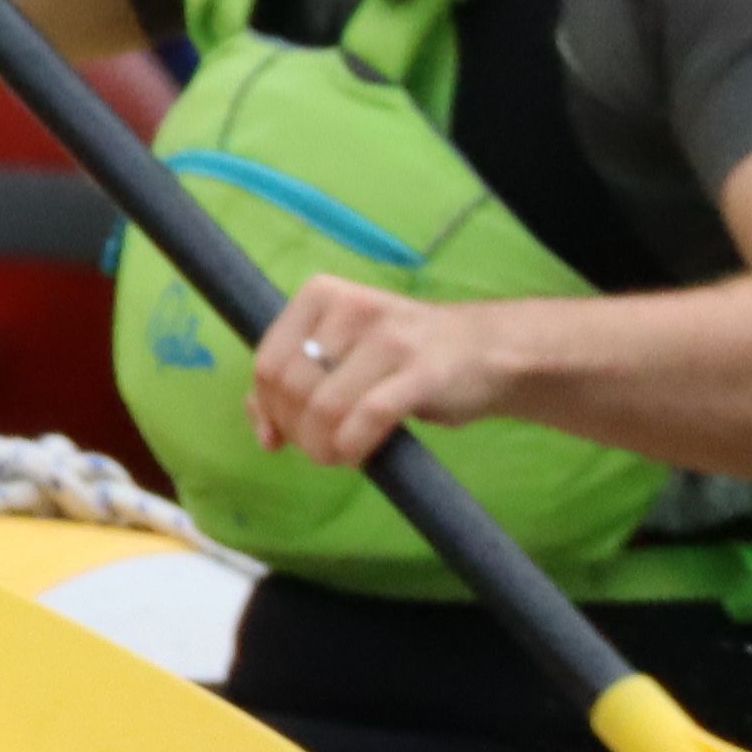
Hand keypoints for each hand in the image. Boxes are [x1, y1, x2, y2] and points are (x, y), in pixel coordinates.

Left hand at [244, 277, 522, 472]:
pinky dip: (352, 446)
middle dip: (296, 431)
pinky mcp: (424, 370)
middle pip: (292, 387)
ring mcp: (391, 337)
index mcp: (321, 296)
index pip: (267, 363)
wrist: (487, 350)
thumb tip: (263, 432)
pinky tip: (358, 455)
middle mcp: (352, 308)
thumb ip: (295, 380)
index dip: (268, 409)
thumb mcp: (341, 353)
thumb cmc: (402, 356)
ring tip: (338, 454)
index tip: (282, 434)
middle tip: (319, 447)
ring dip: (322, 446)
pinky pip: (368, 417)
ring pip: (324, 406)